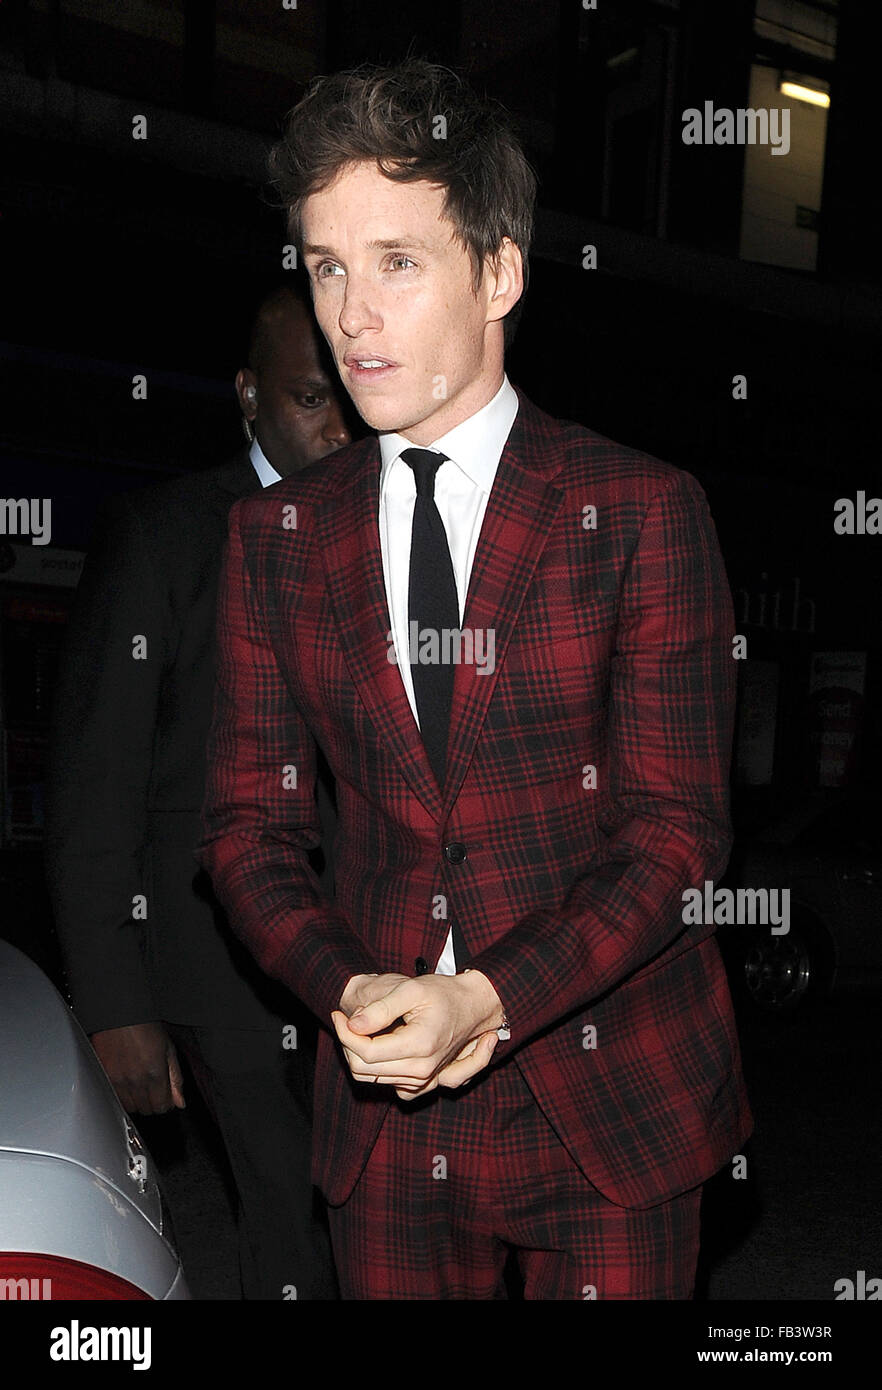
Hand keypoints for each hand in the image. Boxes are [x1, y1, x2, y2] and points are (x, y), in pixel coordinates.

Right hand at [90, 1022, 185, 1114]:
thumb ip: (175, 1079)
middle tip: (152, 1086)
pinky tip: (125, 1081)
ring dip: (136, 1100)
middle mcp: (135, 1081)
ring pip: (130, 1108)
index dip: (166, 1101)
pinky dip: (121, 1095)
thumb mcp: (169, 1049)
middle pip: (146, 1110)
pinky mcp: (103, 1077)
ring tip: (138, 1083)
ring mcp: (117, 1081)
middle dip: (152, 1101)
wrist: (119, 1014)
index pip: (162, 1107)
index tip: (164, 1094)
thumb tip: (180, 1102)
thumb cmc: (145, 1027)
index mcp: (155, 1074)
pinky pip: (114, 1098)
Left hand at [332, 971, 503, 1100]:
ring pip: (371, 1078)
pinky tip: (377, 1046)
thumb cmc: (443, 994)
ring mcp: (422, 1080)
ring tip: (362, 1028)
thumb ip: (381, 1008)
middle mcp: (421, 1070)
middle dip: (348, 1044)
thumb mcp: (411, 990)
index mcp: (419, 1046)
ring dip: (359, 1054)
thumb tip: (353, 1024)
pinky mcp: (421, 1084)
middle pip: (364, 1069)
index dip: (345, 1034)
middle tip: (346, 1020)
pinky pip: (385, 1083)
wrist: (471, 1007)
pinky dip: (374, 1068)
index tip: (338, 1015)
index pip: (366, 1052)